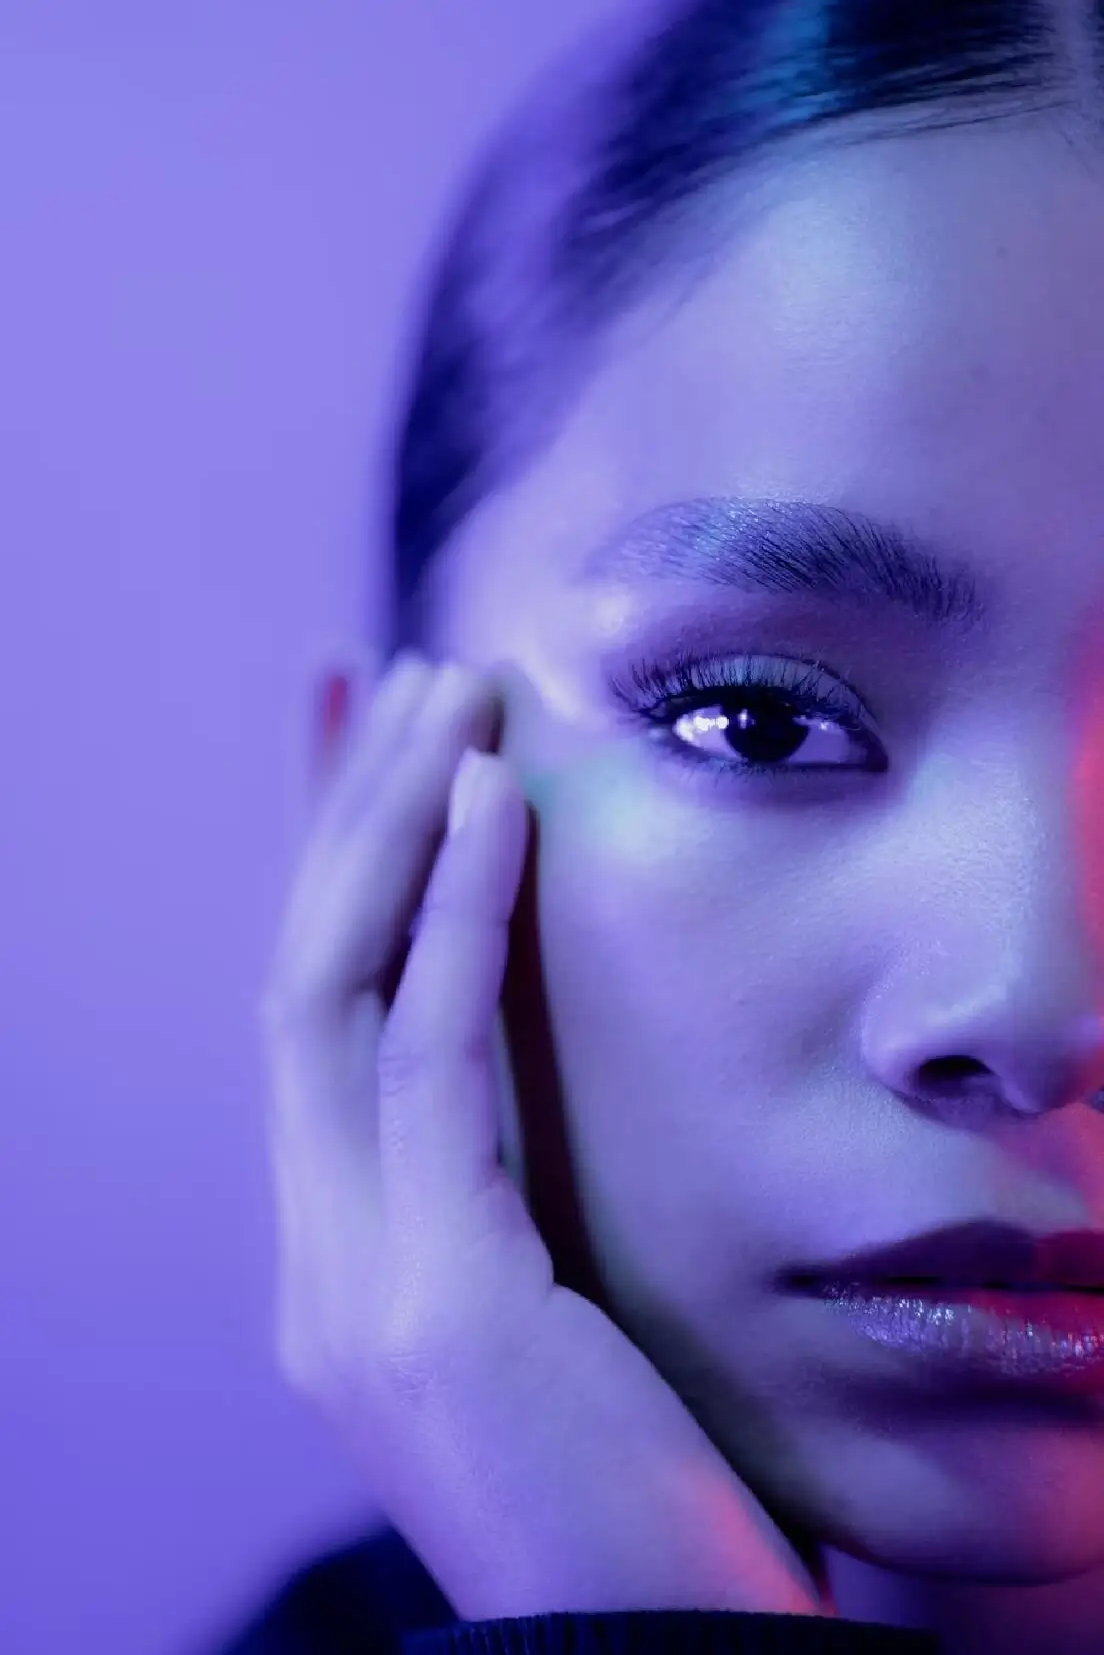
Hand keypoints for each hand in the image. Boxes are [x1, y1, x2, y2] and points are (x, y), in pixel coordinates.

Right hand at [258, 648, 834, 1623]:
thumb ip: (514, 1200)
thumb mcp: (564, 1319)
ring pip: (330, 993)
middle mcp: (316, 1264)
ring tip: (445, 692)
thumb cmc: (649, 1506)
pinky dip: (454, 919)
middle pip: (299, 978)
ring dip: (386, 829)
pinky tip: (495, 803)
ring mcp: (353, 1288)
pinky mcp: (436, 1303)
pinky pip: (429, 1062)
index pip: (314, 1022)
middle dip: (341, 816)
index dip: (322, 872)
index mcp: (344, 1263)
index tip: (351, 741)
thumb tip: (532, 1085)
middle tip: (397, 674)